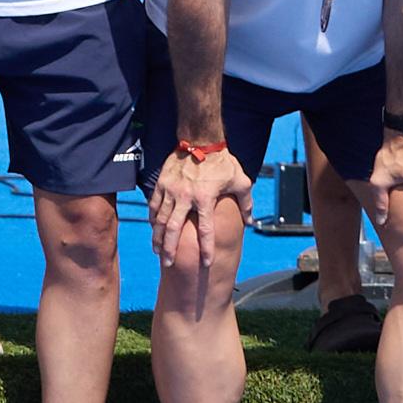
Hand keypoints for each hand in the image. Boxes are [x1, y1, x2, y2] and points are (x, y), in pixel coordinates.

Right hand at [147, 144, 253, 278]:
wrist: (200, 139)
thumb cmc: (222, 161)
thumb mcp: (240, 180)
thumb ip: (246, 202)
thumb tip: (250, 220)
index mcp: (205, 199)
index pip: (206, 230)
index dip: (206, 249)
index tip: (205, 263)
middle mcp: (186, 197)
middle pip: (174, 229)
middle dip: (170, 249)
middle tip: (168, 264)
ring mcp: (171, 190)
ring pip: (160, 219)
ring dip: (158, 237)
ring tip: (157, 251)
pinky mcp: (162, 183)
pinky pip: (154, 205)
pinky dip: (152, 219)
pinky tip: (153, 229)